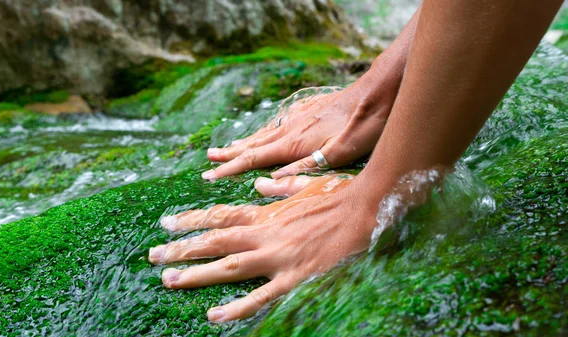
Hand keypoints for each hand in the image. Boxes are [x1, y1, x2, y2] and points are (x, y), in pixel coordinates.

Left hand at [148, 174, 376, 321]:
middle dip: (180, 249)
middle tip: (153, 257)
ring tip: (167, 281)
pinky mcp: (294, 278)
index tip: (165, 222)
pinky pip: (260, 296)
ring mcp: (277, 258)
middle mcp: (264, 235)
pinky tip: (214, 316)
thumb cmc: (338, 197)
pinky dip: (237, 308)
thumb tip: (258, 183)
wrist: (366, 210)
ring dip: (195, 274)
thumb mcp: (306, 186)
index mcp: (266, 213)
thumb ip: (279, 186)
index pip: (219, 216)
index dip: (190, 220)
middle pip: (213, 242)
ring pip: (227, 267)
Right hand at [202, 64, 400, 180]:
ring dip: (242, 144)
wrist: (378, 93)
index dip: (231, 169)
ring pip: (263, 134)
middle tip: (207, 163)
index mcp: (294, 143)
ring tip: (225, 149)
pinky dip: (262, 133)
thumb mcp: (339, 154)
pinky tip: (263, 133)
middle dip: (229, 156)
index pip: (254, 159)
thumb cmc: (363, 126)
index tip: (210, 176)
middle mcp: (291, 129)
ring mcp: (299, 118)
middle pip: (253, 145)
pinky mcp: (308, 111)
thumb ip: (305, 167)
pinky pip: (277, 125)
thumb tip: (270, 179)